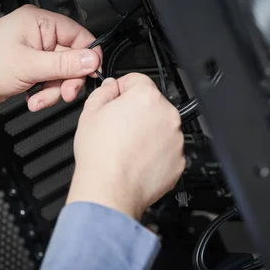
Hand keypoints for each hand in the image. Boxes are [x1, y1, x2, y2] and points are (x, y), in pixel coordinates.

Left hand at [0, 5, 101, 136]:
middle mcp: (37, 34)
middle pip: (72, 58)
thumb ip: (65, 64)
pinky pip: (48, 82)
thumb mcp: (29, 65)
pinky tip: (33, 100)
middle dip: (67, 79)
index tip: (90, 75)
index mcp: (39, 22)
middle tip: (65, 93)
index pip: (79, 36)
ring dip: (54, 90)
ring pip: (60, 73)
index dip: (87, 57)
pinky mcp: (27, 69)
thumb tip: (93, 60)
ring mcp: (32, 53)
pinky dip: (44, 93)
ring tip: (39, 99)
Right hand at [67, 73, 184, 220]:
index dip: (122, 89)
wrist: (110, 190)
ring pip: (161, 127)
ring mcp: (176, 139)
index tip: (115, 99)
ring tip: (127, 146)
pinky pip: (167, 149)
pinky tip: (137, 159)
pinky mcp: (179, 161)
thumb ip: (104, 91)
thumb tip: (111, 86)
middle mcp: (167, 115)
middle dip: (136, 112)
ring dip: (148, 132)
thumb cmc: (100, 154)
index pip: (136, 80)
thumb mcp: (90, 112)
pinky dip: (155, 152)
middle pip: (152, 104)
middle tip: (118, 128)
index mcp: (147, 97)